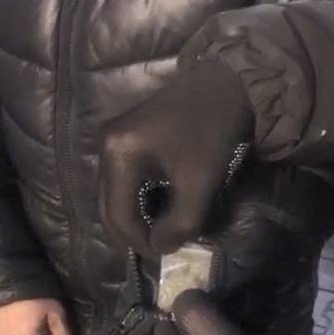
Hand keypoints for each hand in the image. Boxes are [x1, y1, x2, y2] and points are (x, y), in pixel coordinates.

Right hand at [99, 61, 249, 256]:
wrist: (228, 79)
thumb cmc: (213, 130)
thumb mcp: (200, 182)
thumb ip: (179, 223)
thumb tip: (161, 247)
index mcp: (118, 155)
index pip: (118, 217)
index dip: (140, 244)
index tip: (167, 255)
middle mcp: (106, 146)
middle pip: (110, 207)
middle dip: (134, 234)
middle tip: (162, 249)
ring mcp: (113, 139)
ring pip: (116, 195)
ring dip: (137, 217)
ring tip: (163, 230)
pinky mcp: (126, 136)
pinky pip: (125, 180)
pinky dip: (141, 199)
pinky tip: (162, 206)